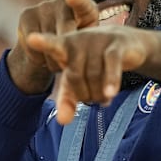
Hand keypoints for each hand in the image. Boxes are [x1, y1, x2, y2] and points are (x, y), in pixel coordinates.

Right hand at [6, 0, 98, 93]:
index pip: (81, 2)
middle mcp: (62, 1)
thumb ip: (90, 46)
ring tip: (56, 62)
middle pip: (63, 30)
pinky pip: (30, 43)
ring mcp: (43, 6)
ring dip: (51, 58)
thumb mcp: (88, 46)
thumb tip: (90, 59)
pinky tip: (42, 57)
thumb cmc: (77, 47)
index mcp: (84, 8)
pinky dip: (37, 56)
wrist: (49, 46)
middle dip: (66, 52)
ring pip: (46, 39)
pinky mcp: (26, 15)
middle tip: (67, 65)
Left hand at [26, 25, 148, 123]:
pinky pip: (111, 65)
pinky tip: (110, 95)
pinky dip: (110, 81)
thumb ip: (68, 100)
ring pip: (93, 75)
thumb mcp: (79, 81)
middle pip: (75, 76)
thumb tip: (62, 121)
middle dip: (84, 95)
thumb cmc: (96, 63)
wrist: (128, 44)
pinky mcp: (117, 45)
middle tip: (94, 99)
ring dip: (99, 94)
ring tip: (105, 97)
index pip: (52, 45)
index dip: (42, 43)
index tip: (32, 39)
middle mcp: (79, 41)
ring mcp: (99, 41)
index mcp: (64, 47)